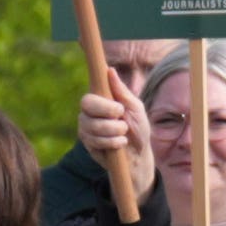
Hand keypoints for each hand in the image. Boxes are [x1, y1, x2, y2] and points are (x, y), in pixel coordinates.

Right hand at [75, 84, 149, 215]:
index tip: (119, 108)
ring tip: (124, 134)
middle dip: (108, 114)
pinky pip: (95, 141)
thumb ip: (122, 91)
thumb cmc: (138, 128)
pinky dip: (112, 142)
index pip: (89, 95)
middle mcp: (89, 112)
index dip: (101, 101)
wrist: (139, 155)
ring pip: (92, 125)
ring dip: (114, 131)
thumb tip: (110, 70)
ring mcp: (86, 128)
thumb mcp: (135, 108)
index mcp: (100, 100)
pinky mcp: (87, 143)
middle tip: (122, 119)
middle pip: (86, 105)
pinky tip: (120, 144)